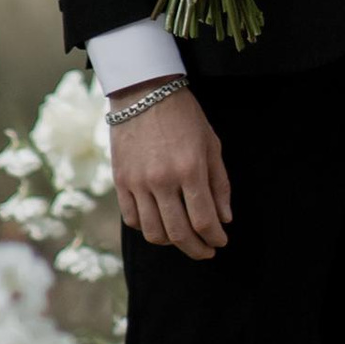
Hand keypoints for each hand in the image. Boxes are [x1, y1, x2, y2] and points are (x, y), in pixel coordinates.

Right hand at [111, 82, 232, 259]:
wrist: (144, 92)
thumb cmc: (184, 116)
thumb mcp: (211, 144)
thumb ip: (219, 183)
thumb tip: (224, 219)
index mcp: (190, 170)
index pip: (204, 220)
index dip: (214, 237)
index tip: (221, 241)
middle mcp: (162, 180)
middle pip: (179, 233)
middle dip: (197, 249)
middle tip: (206, 251)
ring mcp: (138, 182)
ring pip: (153, 232)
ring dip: (172, 243)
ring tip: (183, 239)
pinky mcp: (120, 181)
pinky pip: (132, 219)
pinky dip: (147, 228)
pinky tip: (160, 224)